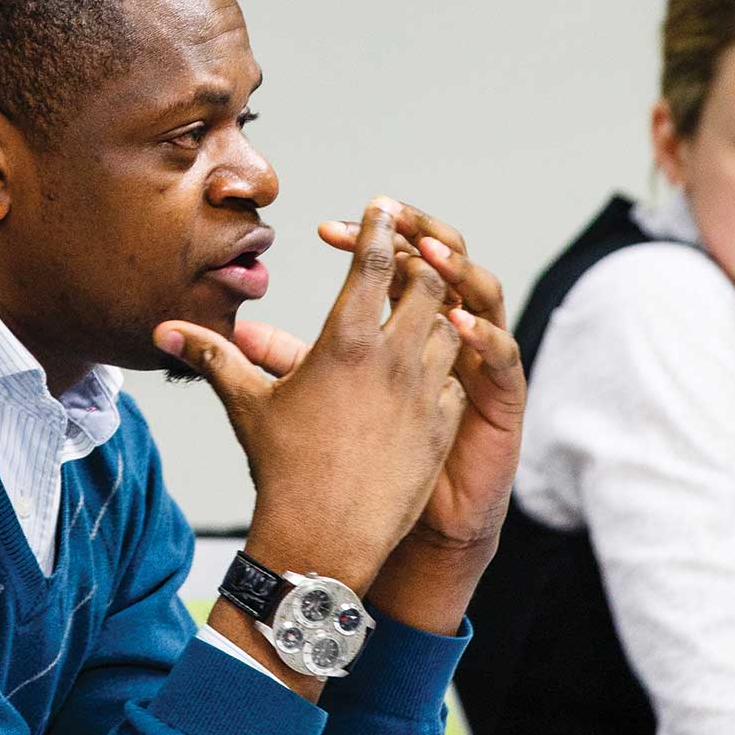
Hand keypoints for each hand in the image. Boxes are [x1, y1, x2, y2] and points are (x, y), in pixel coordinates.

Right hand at [154, 198, 465, 594]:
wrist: (322, 538)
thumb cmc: (280, 468)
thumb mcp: (245, 404)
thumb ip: (211, 356)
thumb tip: (163, 331)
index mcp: (346, 342)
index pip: (375, 262)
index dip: (379, 229)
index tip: (381, 208)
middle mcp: (394, 360)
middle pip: (430, 286)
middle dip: (421, 266)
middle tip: (406, 257)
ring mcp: (425, 394)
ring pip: (450, 331)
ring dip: (436, 317)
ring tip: (417, 312)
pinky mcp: (444, 428)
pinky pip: (457, 382)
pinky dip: (446, 369)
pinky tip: (425, 373)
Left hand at [318, 203, 525, 630]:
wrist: (411, 516)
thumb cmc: (363, 451)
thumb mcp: (316, 397)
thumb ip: (282, 360)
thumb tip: (232, 332)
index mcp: (402, 323)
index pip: (390, 261)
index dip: (365, 237)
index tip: (325, 228)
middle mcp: (444, 332)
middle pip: (444, 263)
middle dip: (419, 236)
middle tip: (386, 218)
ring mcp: (474, 362)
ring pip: (482, 297)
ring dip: (459, 270)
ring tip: (429, 254)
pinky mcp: (496, 401)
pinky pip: (502, 360)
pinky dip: (485, 336)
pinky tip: (458, 323)